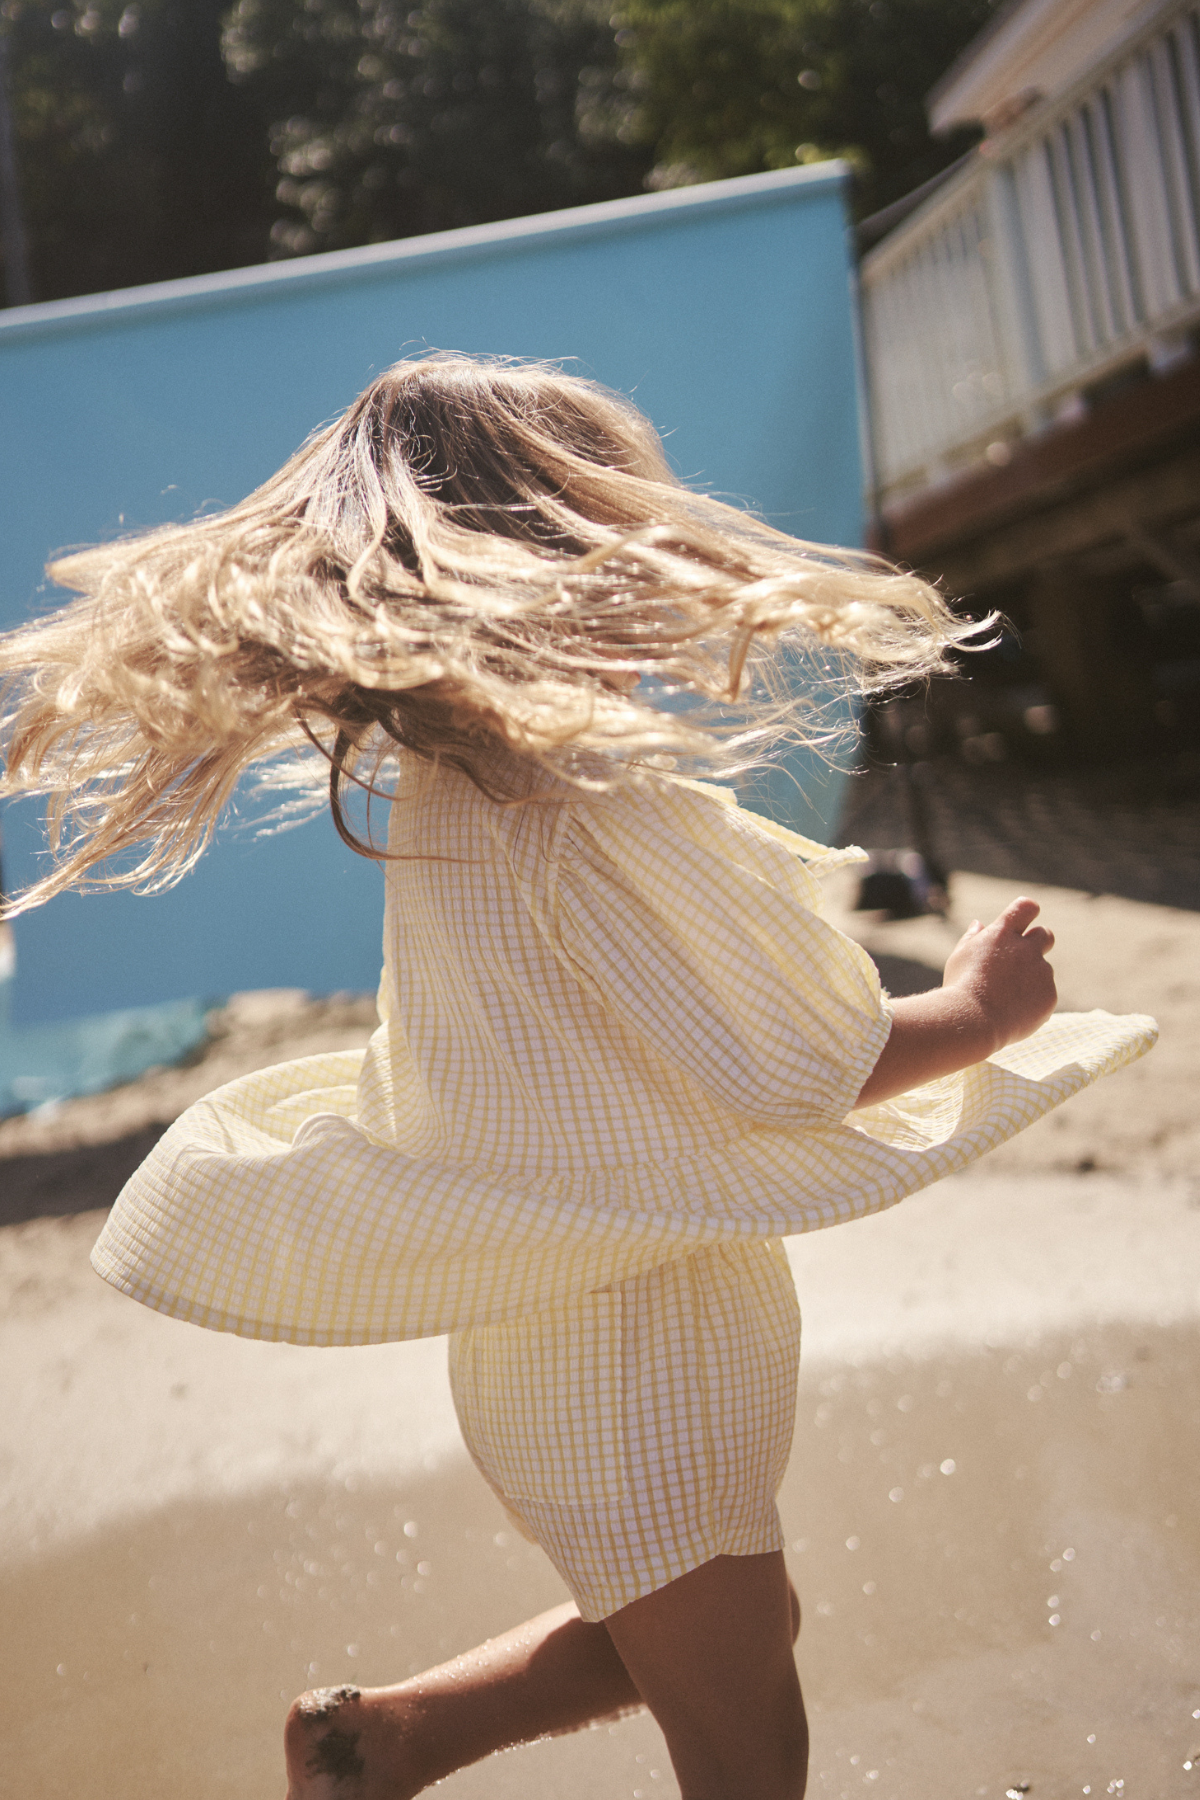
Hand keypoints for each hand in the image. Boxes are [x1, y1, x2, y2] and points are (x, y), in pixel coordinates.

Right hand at [941, 897, 1056, 1053]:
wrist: (973, 1022)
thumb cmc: (961, 988)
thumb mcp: (959, 957)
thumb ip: (972, 938)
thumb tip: (979, 924)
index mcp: (1003, 934)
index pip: (1026, 907)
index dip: (1027, 911)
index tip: (1023, 920)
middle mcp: (1026, 949)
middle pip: (1045, 934)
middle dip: (1038, 943)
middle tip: (1022, 959)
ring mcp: (1041, 972)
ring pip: (1042, 970)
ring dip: (1029, 978)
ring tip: (1004, 998)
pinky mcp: (1049, 995)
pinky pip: (1044, 994)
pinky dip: (1033, 1001)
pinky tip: (1012, 1011)